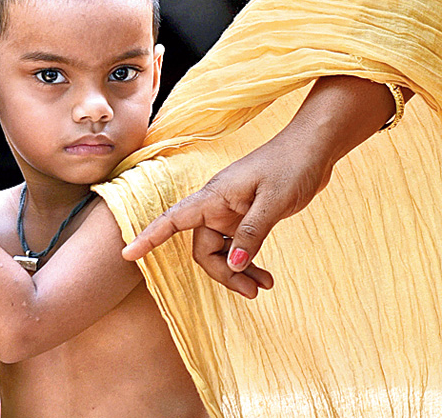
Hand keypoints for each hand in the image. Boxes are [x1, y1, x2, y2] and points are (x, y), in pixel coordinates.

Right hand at [123, 127, 333, 297]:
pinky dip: (249, 262)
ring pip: (222, 252)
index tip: (128, 254)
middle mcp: (217, 206)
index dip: (149, 237)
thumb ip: (251, 234)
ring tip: (263, 287)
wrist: (312, 149)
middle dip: (223, 274)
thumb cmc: (291, 166)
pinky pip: (239, 247)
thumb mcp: (273, 202)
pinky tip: (265, 275)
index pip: (173, 219)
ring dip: (238, 271)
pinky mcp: (247, 217)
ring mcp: (232, 213)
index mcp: (214, 197)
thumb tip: (233, 266)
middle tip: (252, 292)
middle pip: (203, 249)